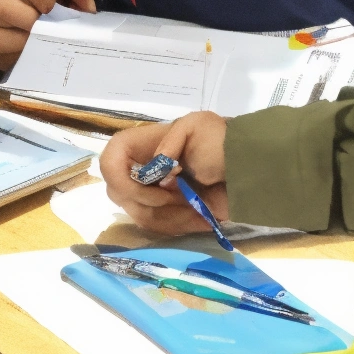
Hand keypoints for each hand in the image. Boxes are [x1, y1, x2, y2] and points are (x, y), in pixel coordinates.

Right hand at [100, 113, 229, 236]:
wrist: (245, 166)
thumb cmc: (219, 142)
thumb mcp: (195, 127)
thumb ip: (170, 142)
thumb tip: (159, 175)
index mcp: (140, 145)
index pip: (108, 163)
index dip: (122, 180)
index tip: (156, 186)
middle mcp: (138, 169)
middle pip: (118, 194)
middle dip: (150, 202)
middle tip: (181, 197)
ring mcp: (150, 193)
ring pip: (139, 215)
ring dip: (170, 215)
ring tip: (197, 208)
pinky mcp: (165, 212)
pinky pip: (157, 227)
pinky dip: (179, 225)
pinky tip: (201, 218)